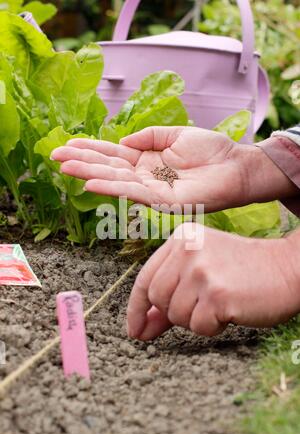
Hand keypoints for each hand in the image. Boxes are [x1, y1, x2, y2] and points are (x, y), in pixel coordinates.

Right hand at [51, 127, 296, 212]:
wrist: (236, 166)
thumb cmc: (210, 150)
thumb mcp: (175, 134)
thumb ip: (149, 136)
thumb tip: (124, 141)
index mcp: (147, 160)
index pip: (113, 153)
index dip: (90, 148)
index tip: (67, 143)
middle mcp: (145, 176)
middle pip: (108, 167)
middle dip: (81, 161)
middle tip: (54, 156)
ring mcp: (152, 190)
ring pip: (115, 180)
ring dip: (89, 173)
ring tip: (65, 167)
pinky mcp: (163, 201)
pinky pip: (134, 192)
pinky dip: (112, 187)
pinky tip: (92, 182)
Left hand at [126, 223, 299, 340]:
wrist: (286, 270)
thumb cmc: (242, 272)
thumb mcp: (201, 272)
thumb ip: (169, 295)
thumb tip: (139, 329)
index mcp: (181, 238)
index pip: (145, 278)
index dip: (136, 308)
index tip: (135, 330)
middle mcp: (187, 249)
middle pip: (157, 299)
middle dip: (175, 313)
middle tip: (201, 308)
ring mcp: (202, 270)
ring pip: (177, 315)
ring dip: (196, 320)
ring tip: (219, 304)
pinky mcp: (217, 293)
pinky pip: (199, 326)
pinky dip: (212, 327)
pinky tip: (229, 311)